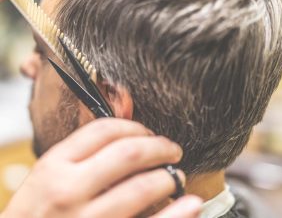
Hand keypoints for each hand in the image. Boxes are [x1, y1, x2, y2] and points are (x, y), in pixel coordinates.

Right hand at [1, 119, 201, 217]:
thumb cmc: (36, 217)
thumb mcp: (45, 179)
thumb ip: (80, 155)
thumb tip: (125, 129)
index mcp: (54, 167)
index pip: (103, 129)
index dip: (133, 126)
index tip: (146, 132)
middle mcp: (68, 191)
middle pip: (129, 152)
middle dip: (159, 146)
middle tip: (171, 149)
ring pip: (144, 187)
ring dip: (169, 176)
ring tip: (175, 175)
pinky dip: (178, 213)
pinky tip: (191, 203)